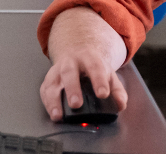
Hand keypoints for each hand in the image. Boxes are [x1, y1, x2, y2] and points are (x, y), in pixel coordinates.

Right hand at [40, 6, 128, 121]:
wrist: (77, 51)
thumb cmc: (94, 66)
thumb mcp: (108, 73)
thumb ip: (117, 89)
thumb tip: (121, 104)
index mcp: (89, 58)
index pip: (95, 68)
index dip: (99, 81)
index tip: (103, 94)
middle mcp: (71, 62)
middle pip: (69, 73)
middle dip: (72, 89)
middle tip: (76, 104)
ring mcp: (57, 70)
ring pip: (53, 82)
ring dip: (53, 100)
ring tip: (58, 115)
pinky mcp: (48, 80)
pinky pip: (44, 90)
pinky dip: (47, 103)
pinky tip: (52, 113)